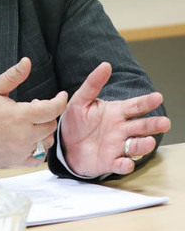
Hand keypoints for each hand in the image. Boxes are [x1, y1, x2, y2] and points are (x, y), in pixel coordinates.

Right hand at [0, 57, 67, 167]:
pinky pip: (39, 156)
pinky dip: (38, 147)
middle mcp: (24, 135)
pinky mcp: (18, 161)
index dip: (60, 101)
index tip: (60, 96)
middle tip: (33, 107)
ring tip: (28, 123)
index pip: (52, 109)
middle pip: (51, 124)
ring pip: (47, 140)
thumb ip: (12, 76)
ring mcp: (22, 150)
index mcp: (19, 115)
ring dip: (43, 131)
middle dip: (47, 114)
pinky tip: (27, 138)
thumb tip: (26, 62)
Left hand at [60, 62, 170, 177]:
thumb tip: (106, 65)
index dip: (146, 102)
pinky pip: (121, 164)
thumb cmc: (76, 121)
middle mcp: (121, 129)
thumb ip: (93, 84)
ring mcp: (118, 146)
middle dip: (153, 125)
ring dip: (143, 145)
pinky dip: (125, 165)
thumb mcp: (80, 100)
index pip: (135, 106)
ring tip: (149, 141)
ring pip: (135, 146)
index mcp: (116, 113)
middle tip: (164, 122)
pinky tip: (126, 163)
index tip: (157, 97)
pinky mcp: (110, 162)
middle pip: (142, 126)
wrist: (65, 144)